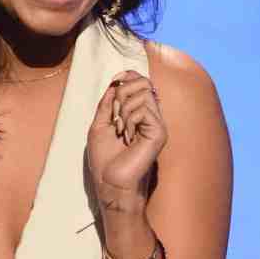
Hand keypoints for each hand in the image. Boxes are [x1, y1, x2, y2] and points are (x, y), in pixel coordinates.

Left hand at [86, 70, 167, 212]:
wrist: (109, 182)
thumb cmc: (104, 159)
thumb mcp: (100, 125)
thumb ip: (107, 104)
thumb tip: (116, 83)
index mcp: (138, 114)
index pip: (141, 82)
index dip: (128, 76)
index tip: (115, 81)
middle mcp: (151, 117)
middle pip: (143, 82)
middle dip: (122, 93)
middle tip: (115, 116)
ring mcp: (157, 124)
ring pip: (143, 93)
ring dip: (123, 109)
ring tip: (121, 130)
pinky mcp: (160, 133)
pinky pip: (144, 109)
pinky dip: (129, 119)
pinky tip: (128, 137)